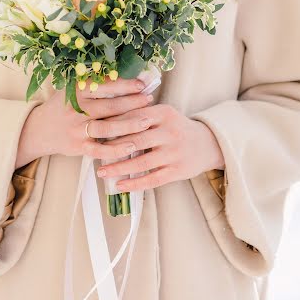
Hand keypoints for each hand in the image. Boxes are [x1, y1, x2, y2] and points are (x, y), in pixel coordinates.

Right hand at [16, 76, 153, 166]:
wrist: (39, 129)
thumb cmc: (63, 105)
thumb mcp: (72, 89)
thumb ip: (93, 83)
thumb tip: (124, 74)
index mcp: (77, 91)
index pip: (105, 86)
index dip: (125, 85)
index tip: (142, 84)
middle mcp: (76, 109)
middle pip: (110, 106)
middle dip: (133, 103)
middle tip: (149, 100)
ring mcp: (77, 129)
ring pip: (107, 128)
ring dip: (129, 125)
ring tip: (146, 122)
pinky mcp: (78, 146)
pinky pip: (100, 149)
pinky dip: (116, 149)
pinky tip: (131, 146)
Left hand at [95, 103, 224, 190]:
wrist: (208, 143)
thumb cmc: (176, 127)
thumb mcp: (163, 115)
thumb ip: (140, 115)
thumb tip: (107, 121)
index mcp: (164, 113)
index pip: (134, 118)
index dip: (113, 125)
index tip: (94, 131)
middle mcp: (170, 132)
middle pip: (136, 140)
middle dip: (111, 147)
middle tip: (91, 151)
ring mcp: (175, 152)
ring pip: (142, 162)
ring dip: (119, 168)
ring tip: (101, 172)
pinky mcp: (178, 170)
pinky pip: (153, 179)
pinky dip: (135, 183)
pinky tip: (120, 186)